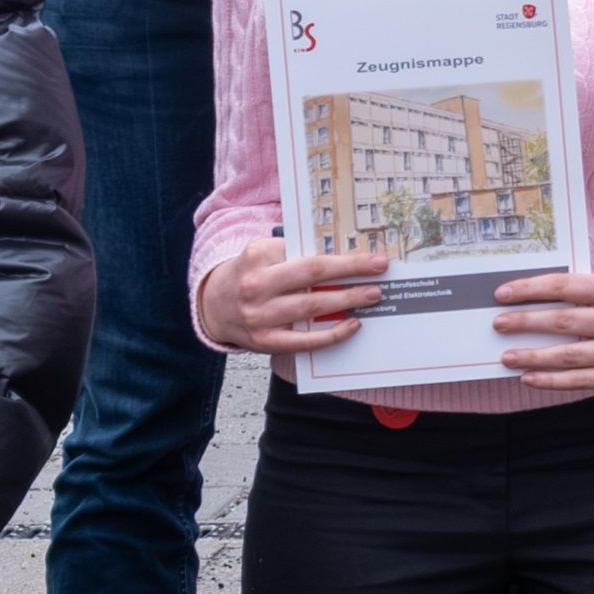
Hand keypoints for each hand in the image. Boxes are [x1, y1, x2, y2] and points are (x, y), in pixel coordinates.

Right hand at [195, 237, 385, 357]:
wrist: (213, 306)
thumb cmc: (248, 275)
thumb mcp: (262, 254)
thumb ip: (293, 252)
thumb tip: (341, 255)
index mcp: (257, 256)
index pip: (307, 254)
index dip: (342, 257)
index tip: (370, 257)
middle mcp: (256, 285)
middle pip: (312, 275)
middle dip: (350, 272)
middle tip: (379, 271)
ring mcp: (258, 315)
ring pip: (311, 307)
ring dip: (346, 301)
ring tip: (371, 296)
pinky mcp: (263, 340)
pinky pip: (304, 340)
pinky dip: (331, 334)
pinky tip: (352, 325)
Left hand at [494, 269, 593, 393]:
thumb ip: (583, 293)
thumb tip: (534, 301)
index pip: (565, 287)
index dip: (530, 290)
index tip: (503, 294)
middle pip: (562, 322)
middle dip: (524, 323)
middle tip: (498, 324)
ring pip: (568, 356)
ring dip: (533, 357)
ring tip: (508, 357)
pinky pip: (581, 381)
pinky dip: (552, 381)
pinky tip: (530, 378)